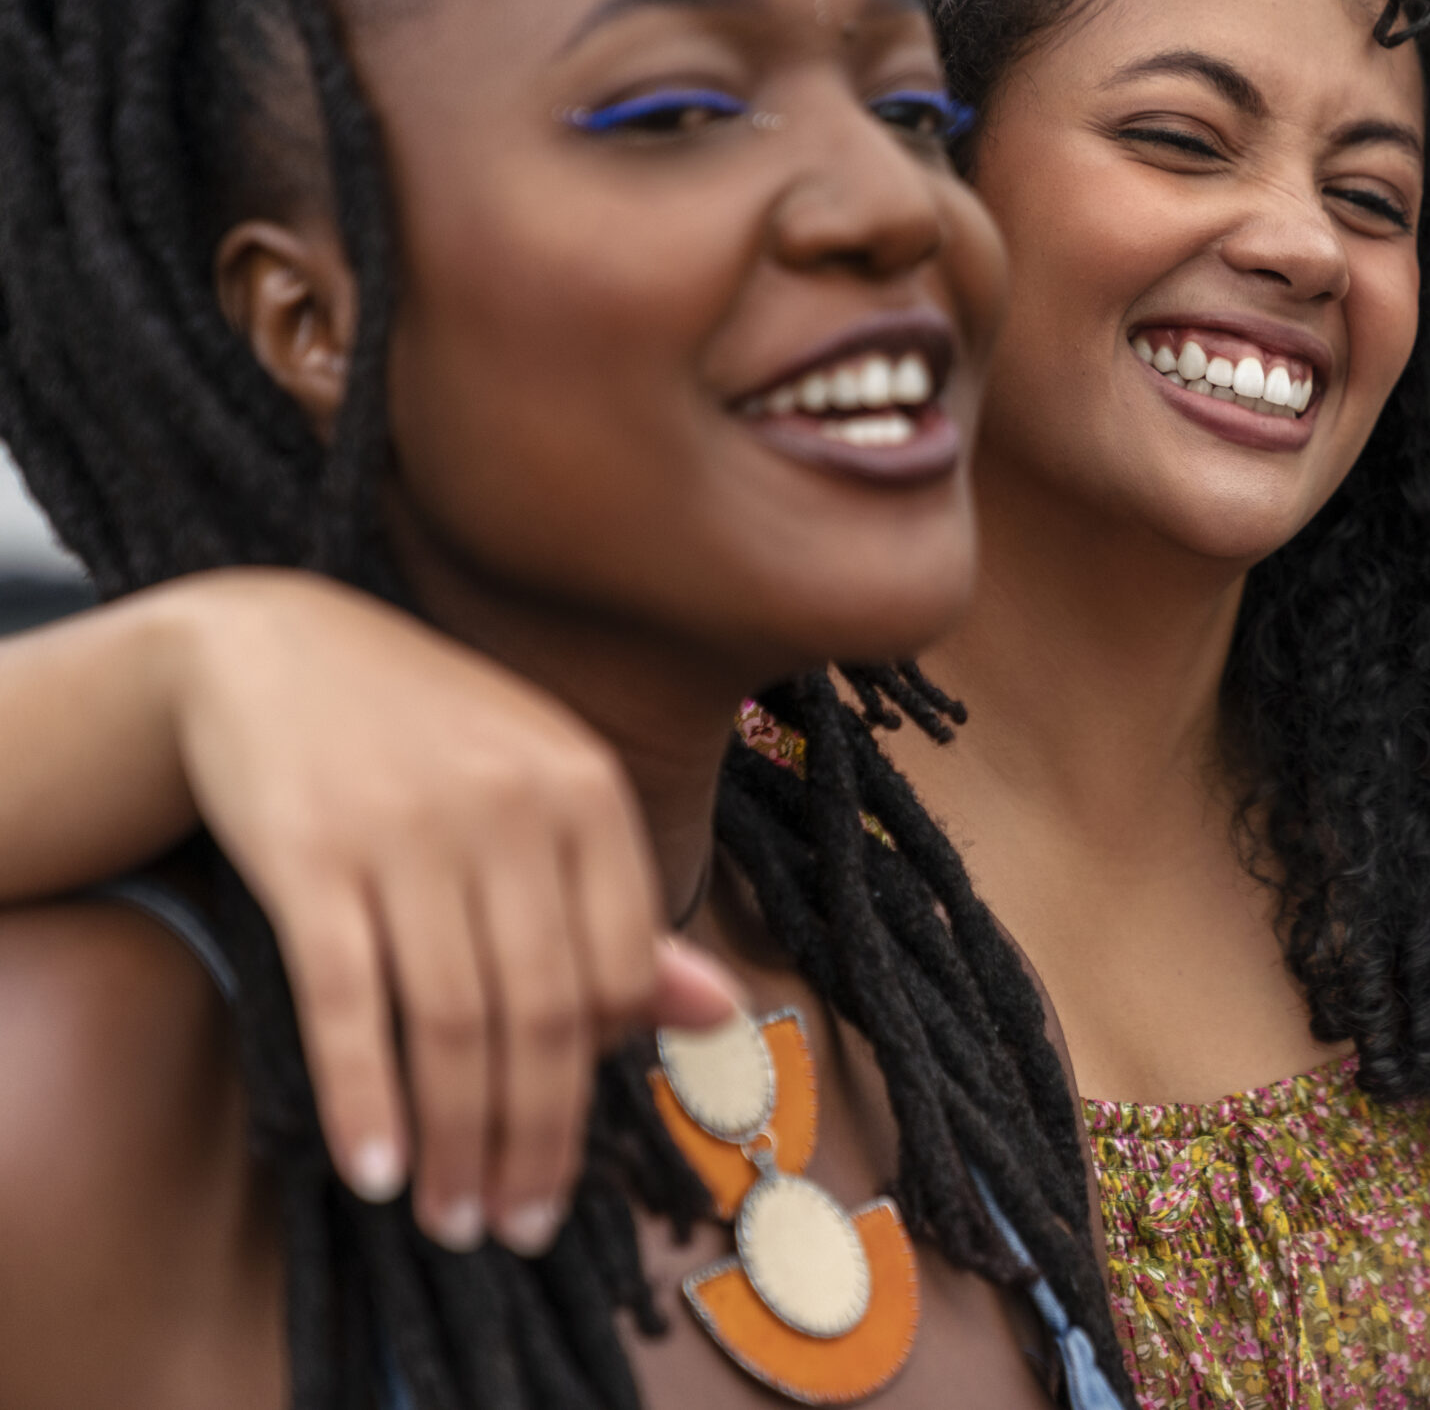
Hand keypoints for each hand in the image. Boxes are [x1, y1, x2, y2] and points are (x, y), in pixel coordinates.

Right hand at [157, 570, 735, 1254]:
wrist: (269, 647)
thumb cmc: (427, 737)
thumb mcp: (542, 792)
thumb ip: (619, 905)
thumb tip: (716, 1011)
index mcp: (589, 790)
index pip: (621, 969)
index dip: (599, 1077)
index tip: (566, 1154)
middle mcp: (514, 806)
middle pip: (545, 1011)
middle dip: (534, 1139)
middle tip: (515, 1226)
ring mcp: (411, 828)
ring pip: (455, 1020)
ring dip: (456, 1140)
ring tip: (451, 1217)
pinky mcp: (310, 853)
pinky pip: (351, 1000)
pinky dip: (365, 1095)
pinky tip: (375, 1167)